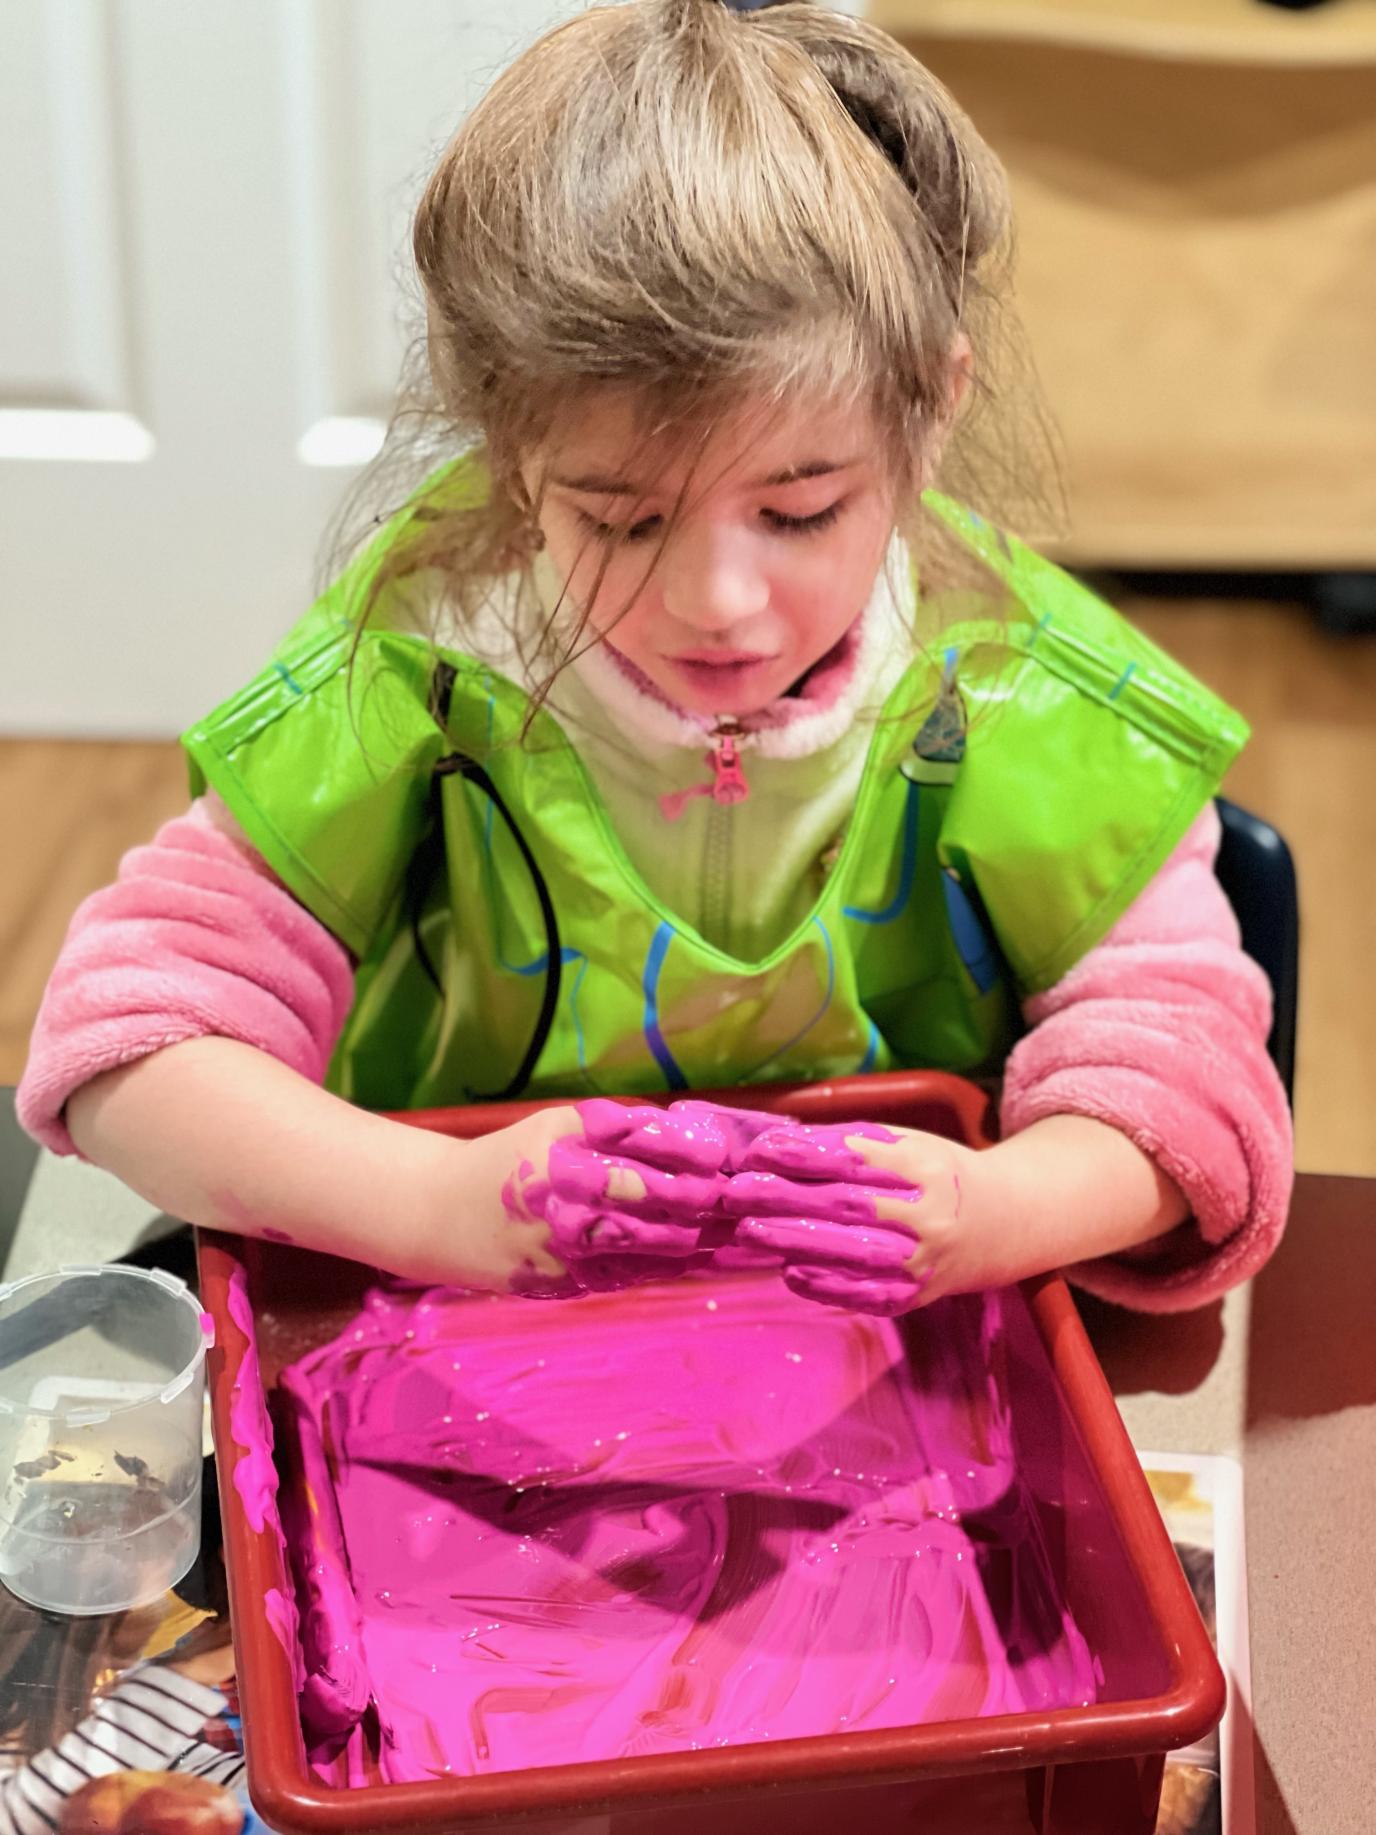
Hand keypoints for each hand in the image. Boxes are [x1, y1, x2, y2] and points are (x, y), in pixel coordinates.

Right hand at [455, 1099, 748, 1296]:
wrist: (443, 1215)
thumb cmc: (514, 1159)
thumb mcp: (558, 1127)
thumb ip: (621, 1129)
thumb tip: (697, 1135)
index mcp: (568, 1143)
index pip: (648, 1146)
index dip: (695, 1154)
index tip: (724, 1157)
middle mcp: (568, 1190)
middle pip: (660, 1197)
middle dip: (708, 1199)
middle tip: (742, 1198)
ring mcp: (568, 1241)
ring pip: (655, 1241)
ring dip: (702, 1236)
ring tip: (732, 1229)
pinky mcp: (568, 1280)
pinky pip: (634, 1274)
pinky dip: (671, 1265)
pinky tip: (697, 1256)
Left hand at [721, 1121, 1009, 1314]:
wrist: (1000, 1224)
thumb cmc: (934, 1175)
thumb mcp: (903, 1144)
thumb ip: (847, 1143)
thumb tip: (778, 1142)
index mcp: (922, 1166)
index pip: (855, 1159)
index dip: (805, 1156)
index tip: (760, 1151)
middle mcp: (926, 1214)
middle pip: (847, 1206)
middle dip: (784, 1199)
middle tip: (736, 1193)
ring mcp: (922, 1260)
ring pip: (851, 1252)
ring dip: (794, 1243)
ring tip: (748, 1232)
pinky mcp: (915, 1295)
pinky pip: (866, 1295)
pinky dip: (826, 1286)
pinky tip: (789, 1273)